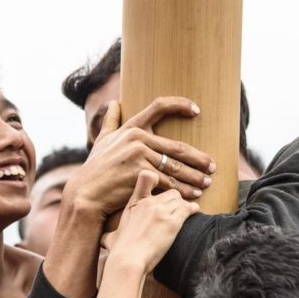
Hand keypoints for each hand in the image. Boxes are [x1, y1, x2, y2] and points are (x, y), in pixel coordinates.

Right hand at [69, 97, 214, 219]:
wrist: (86, 193)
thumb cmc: (95, 168)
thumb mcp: (102, 140)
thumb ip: (111, 121)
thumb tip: (114, 102)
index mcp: (131, 128)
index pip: (159, 106)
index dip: (180, 105)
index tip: (197, 110)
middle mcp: (136, 138)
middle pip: (177, 147)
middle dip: (198, 158)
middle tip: (212, 166)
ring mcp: (138, 156)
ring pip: (175, 167)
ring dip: (195, 176)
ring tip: (207, 182)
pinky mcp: (140, 174)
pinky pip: (169, 183)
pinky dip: (184, 190)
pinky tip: (194, 195)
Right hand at [107, 171, 198, 273]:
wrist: (127, 260)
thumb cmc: (120, 251)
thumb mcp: (112, 236)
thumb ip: (110, 235)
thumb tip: (104, 241)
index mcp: (134, 202)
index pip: (147, 177)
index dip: (158, 179)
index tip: (163, 187)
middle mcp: (148, 203)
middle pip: (170, 192)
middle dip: (176, 200)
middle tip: (179, 208)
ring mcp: (160, 211)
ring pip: (180, 199)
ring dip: (185, 205)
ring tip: (188, 211)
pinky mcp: (172, 222)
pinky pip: (187, 209)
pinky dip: (193, 210)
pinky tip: (194, 212)